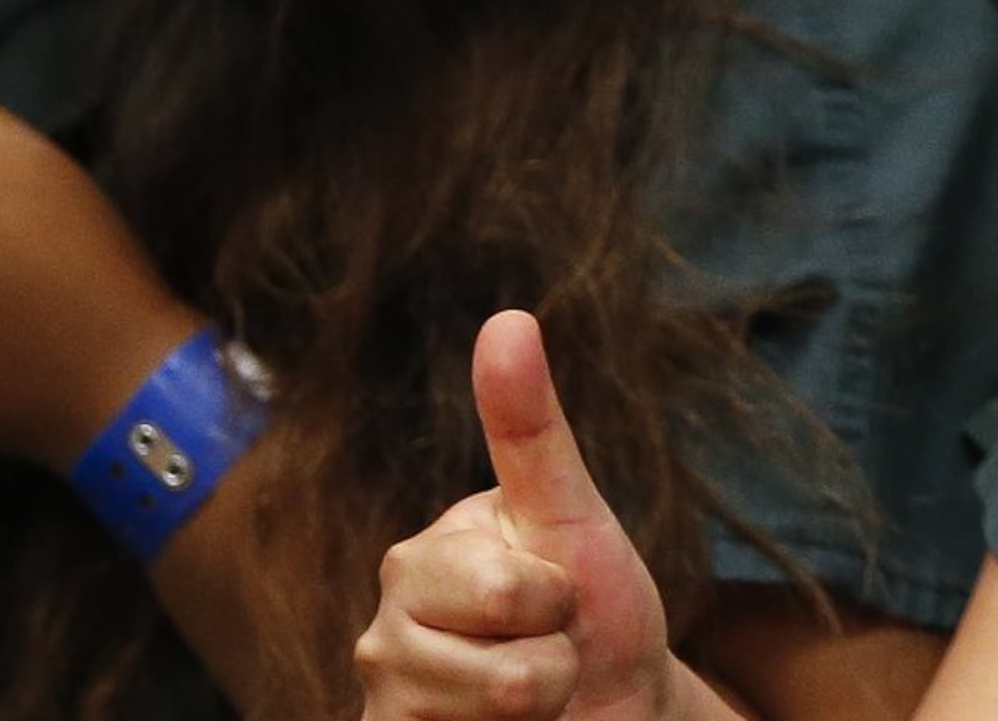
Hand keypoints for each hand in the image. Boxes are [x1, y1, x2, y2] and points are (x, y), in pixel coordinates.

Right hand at [356, 310, 727, 720]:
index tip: (557, 594)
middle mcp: (384, 632)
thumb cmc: (593, 608)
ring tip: (532, 697)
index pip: (511, 592)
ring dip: (540, 710)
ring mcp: (387, 703)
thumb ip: (530, 427)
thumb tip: (506, 316)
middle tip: (547, 648)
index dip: (560, 599)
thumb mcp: (573, 515)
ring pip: (495, 719)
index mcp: (419, 559)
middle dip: (552, 663)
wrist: (614, 703)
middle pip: (500, 670)